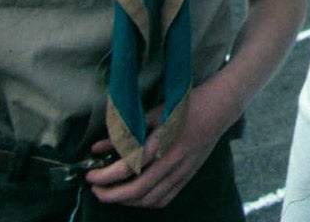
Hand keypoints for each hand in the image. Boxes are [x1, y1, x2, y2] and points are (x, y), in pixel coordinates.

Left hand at [86, 98, 227, 207]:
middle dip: (109, 195)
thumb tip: (96, 149)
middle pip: (136, 190)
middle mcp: (173, 160)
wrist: (218, 108)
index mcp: (163, 141)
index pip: (128, 167)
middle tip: (96, 189)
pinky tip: (135, 196)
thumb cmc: (185, 105)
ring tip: (112, 193)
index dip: (104, 176)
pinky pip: (163, 199)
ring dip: (125, 201)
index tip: (90, 175)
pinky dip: (144, 203)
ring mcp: (182, 171)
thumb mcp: (152, 114)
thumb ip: (124, 134)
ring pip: (148, 199)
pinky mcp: (188, 177)